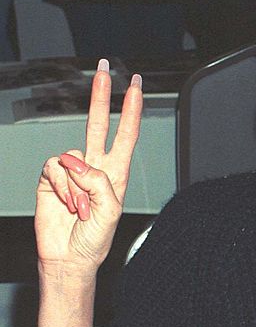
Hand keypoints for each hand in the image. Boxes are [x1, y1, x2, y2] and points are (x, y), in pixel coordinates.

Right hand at [36, 61, 142, 275]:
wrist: (69, 258)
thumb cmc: (95, 239)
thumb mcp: (110, 211)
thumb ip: (98, 182)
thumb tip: (76, 161)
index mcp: (116, 172)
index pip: (125, 134)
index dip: (130, 109)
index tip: (135, 85)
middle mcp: (94, 167)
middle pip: (97, 123)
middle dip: (100, 96)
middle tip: (103, 68)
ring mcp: (72, 171)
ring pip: (72, 157)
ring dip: (77, 187)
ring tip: (81, 210)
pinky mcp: (51, 178)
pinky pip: (55, 169)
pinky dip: (62, 188)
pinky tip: (67, 205)